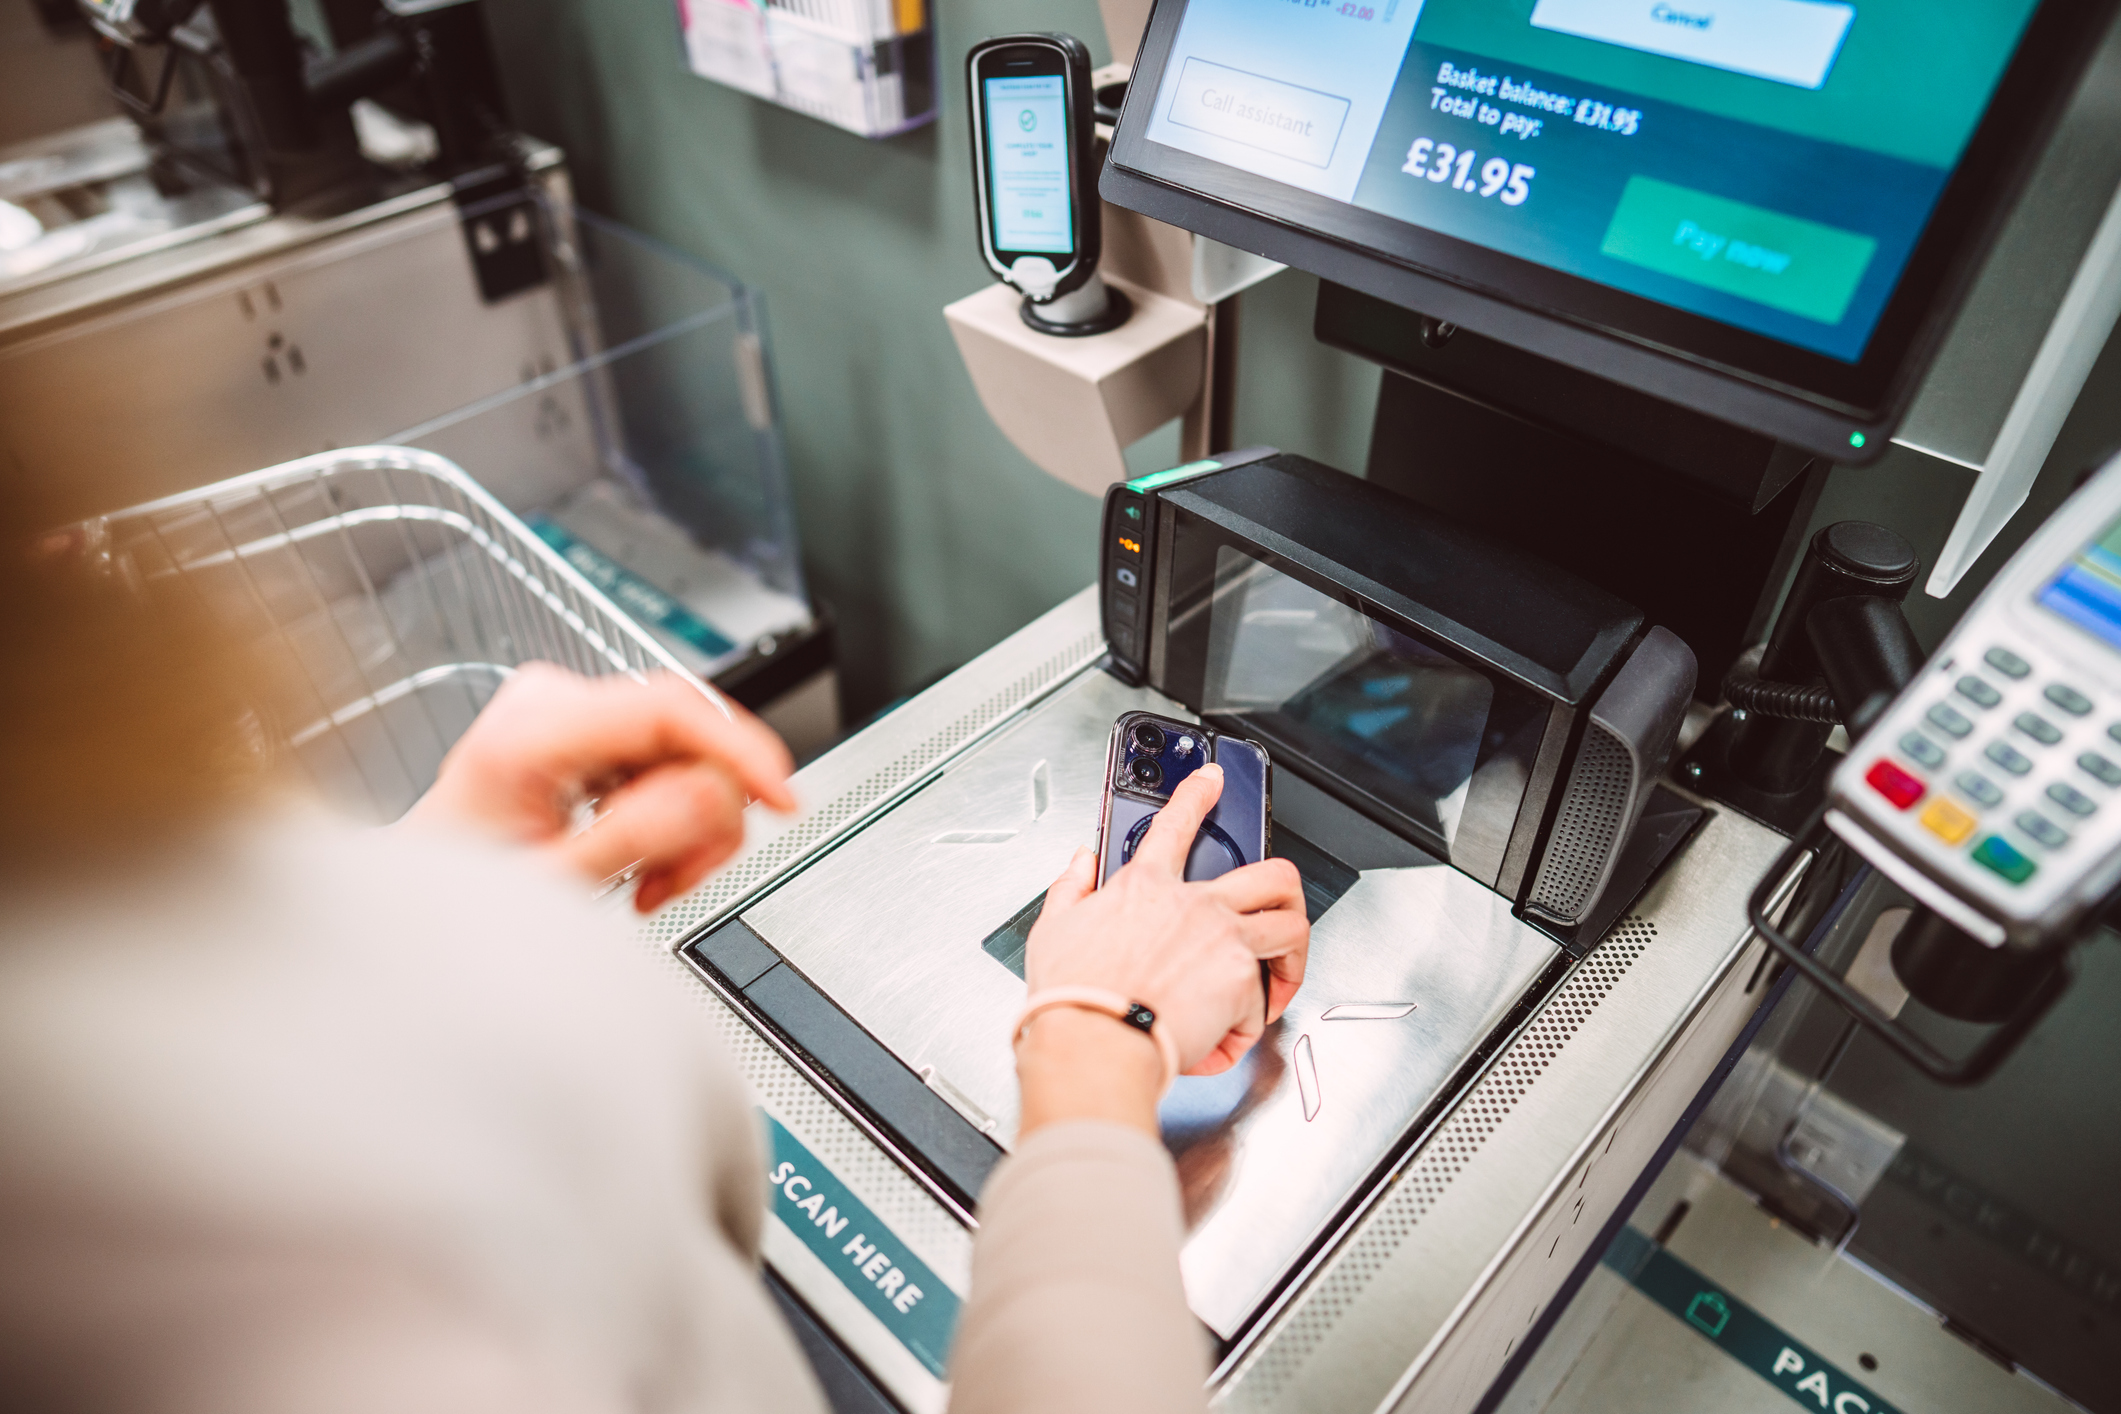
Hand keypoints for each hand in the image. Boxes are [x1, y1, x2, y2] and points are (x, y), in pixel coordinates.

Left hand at [404, 664, 795, 911]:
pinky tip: (640, 857)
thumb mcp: (555, 882)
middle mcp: (553, 701)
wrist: (430, 898)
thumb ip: (638, 837)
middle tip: (676, 881)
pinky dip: (669, 818)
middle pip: (687, 736)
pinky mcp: (586, 725)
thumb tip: (715, 796)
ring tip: (650, 881)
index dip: (740, 751)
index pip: (669, 709)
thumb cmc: (465, 894)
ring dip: (686, 828)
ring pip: (686, 753)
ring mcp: (568, 708)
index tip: (782, 797)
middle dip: (702, 818)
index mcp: (533, 731)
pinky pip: (666, 760)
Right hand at [1016, 765, 1308, 1135]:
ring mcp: (1225, 940)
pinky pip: (1261, 1002)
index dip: (1197, 793)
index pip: (1176, 823)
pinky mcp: (1241, 983)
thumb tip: (1082, 862)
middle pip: (1272, 874)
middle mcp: (1195, 905)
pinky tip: (1220, 1038)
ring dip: (1291, 958)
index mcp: (1146, 886)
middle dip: (1287, 891)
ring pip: (1292, 928)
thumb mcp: (1055, 928)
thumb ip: (1072, 887)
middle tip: (1282, 909)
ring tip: (1278, 981)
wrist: (1094, 1043)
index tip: (1211, 779)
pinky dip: (1244, 1025)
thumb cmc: (1074, 996)